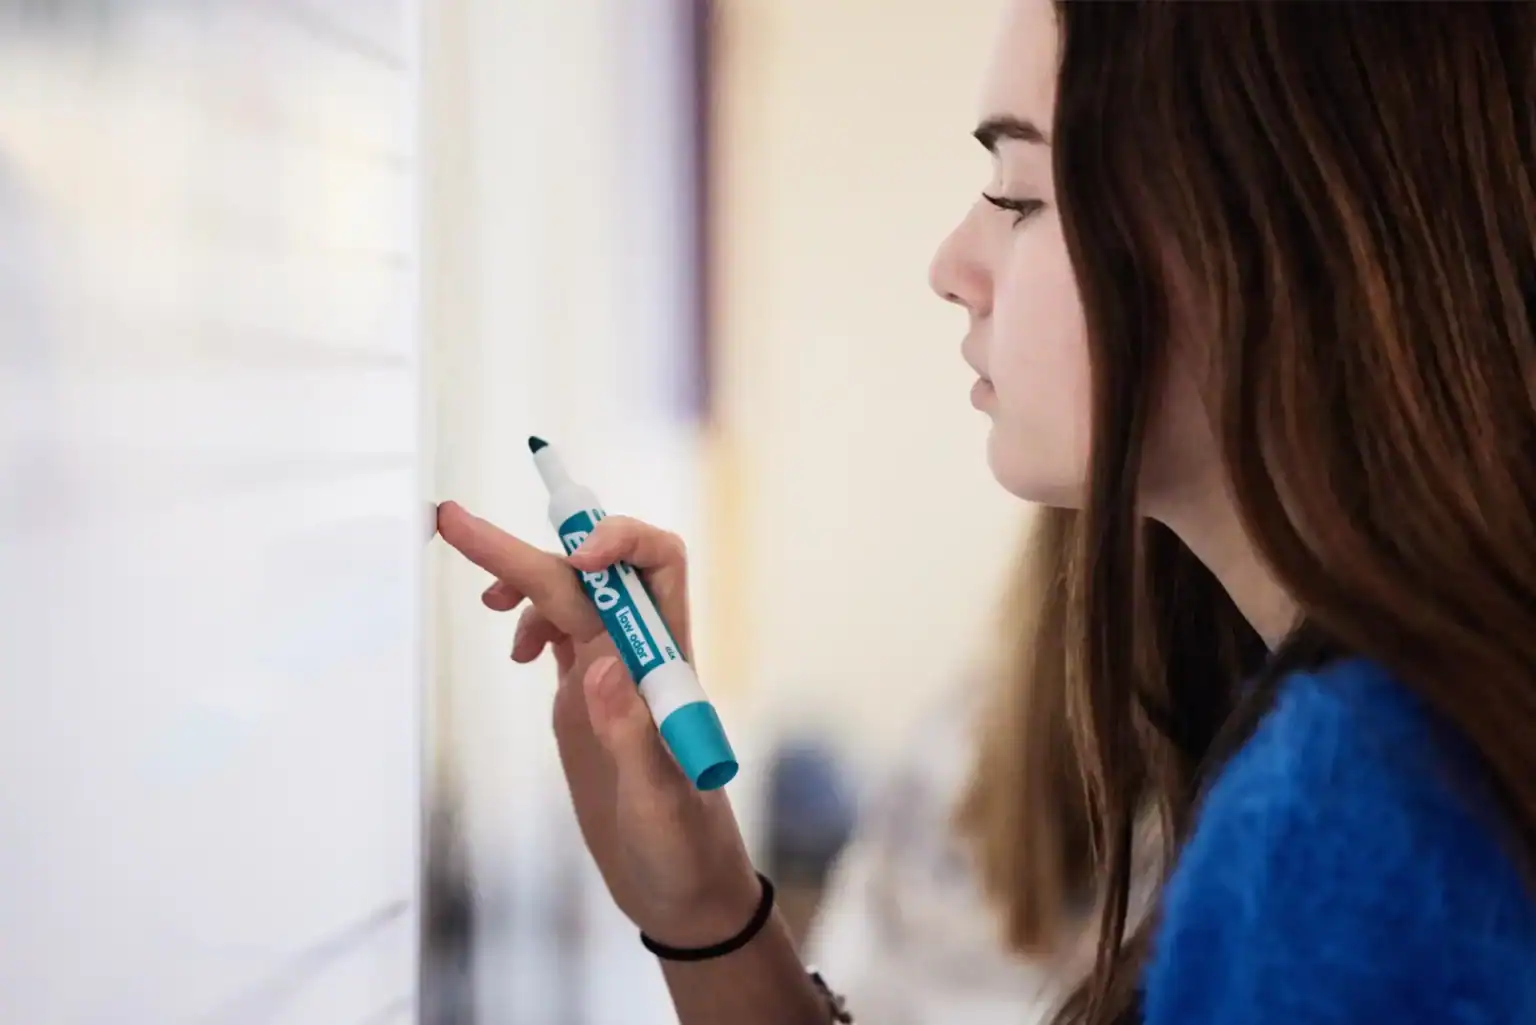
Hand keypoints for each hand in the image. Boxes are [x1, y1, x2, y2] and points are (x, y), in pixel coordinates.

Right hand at [435, 502, 761, 947]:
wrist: (679, 888)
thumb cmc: (684, 848)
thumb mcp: (661, 804)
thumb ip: (634, 738)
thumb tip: (600, 665)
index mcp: (667, 665)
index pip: (660, 566)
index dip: (621, 542)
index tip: (576, 555)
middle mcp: (640, 656)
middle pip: (587, 575)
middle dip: (526, 546)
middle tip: (453, 521)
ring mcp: (611, 674)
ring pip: (567, 595)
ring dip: (523, 578)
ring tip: (481, 601)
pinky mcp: (586, 697)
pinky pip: (559, 630)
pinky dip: (527, 617)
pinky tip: (514, 645)